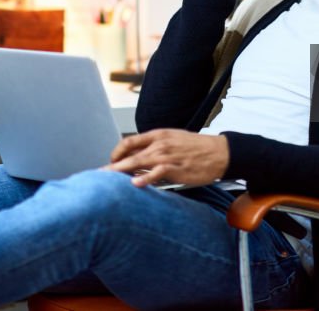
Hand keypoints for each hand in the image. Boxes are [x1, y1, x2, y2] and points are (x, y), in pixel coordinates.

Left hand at [105, 129, 228, 187]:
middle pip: (129, 153)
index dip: (116, 152)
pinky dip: (145, 178)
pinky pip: (157, 173)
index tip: (110, 162)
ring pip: (139, 162)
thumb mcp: (173, 141)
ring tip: (107, 179)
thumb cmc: (197, 148)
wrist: (220, 152)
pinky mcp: (176, 168)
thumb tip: (137, 160)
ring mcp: (168, 156)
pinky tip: (135, 184)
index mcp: (158, 135)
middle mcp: (160, 144)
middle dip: (112, 165)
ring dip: (121, 171)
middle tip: (98, 175)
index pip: (129, 141)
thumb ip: (155, 148)